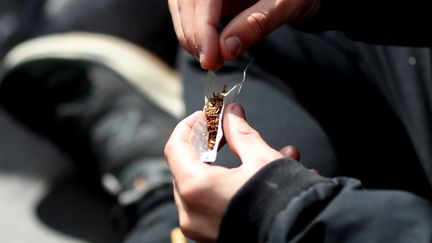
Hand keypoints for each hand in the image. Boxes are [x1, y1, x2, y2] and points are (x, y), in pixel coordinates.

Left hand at [165, 103, 298, 241]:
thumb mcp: (262, 160)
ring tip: (254, 151)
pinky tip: (254, 176)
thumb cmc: (280, 204)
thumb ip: (241, 134)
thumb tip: (232, 114)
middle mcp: (190, 211)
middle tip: (222, 131)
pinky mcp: (210, 235)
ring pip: (200, 185)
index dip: (189, 125)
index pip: (175, 146)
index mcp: (195, 188)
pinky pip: (210, 203)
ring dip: (223, 165)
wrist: (298, 235)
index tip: (205, 116)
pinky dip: (226, 185)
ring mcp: (198, 227)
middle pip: (185, 166)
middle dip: (206, 144)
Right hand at [168, 0, 319, 69]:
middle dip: (194, 36)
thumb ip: (256, 24)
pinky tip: (209, 51)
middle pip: (185, 2)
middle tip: (212, 64)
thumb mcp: (285, 5)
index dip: (202, 27)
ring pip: (181, 8)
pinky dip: (195, 35)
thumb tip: (226, 50)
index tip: (210, 58)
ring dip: (191, 38)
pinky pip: (189, 13)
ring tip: (212, 60)